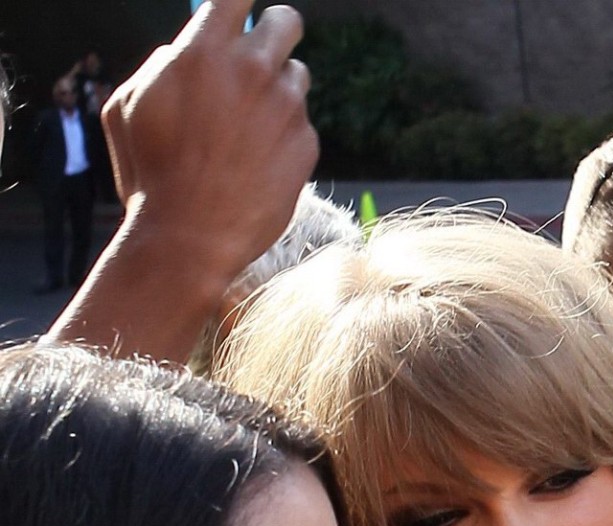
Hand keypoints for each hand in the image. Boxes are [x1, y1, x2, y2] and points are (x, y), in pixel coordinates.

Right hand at [99, 0, 316, 293]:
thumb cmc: (150, 174)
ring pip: (297, 75)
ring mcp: (286, 108)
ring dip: (279, 90)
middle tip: (261, 55)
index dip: (239, 2)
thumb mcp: (128, 106)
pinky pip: (302, 126)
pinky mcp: (307, 146)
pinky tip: (259, 164)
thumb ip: (161, 66)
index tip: (239, 13)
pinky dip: (285, 138)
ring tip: (250, 126)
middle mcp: (253, 70)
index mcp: (203, 50)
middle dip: (275, 32)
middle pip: (286, 21)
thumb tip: (184, 48)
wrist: (190, 239)